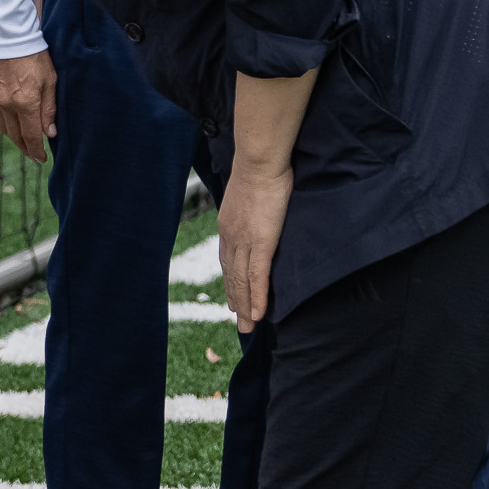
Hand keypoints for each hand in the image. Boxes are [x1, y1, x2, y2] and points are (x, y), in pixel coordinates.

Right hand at [0, 51, 57, 162]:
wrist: (9, 34)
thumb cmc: (36, 55)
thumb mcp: (50, 81)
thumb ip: (49, 109)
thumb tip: (49, 133)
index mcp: (25, 103)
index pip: (30, 137)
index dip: (36, 151)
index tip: (42, 159)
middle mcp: (7, 103)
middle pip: (15, 136)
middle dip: (25, 148)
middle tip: (34, 156)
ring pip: (3, 126)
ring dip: (14, 137)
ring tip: (24, 141)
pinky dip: (5, 120)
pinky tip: (13, 120)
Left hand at [219, 162, 293, 334]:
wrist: (260, 161)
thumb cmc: (260, 170)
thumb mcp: (250, 194)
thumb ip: (251, 209)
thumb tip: (259, 214)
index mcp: (227, 225)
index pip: (228, 261)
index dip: (231, 282)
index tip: (233, 299)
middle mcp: (231, 237)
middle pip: (232, 276)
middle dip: (236, 301)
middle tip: (241, 324)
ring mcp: (245, 241)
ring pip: (242, 282)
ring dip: (245, 306)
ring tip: (248, 327)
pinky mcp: (261, 243)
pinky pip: (257, 277)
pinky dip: (256, 297)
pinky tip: (258, 314)